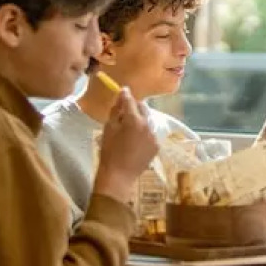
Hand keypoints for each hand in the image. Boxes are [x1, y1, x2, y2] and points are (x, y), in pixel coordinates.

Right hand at [95, 89, 158, 204]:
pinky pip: (150, 133)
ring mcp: (154, 136)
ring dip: (140, 119)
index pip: (130, 101)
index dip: (125, 94)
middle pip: (143, 108)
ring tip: (129, 126)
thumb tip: (120, 99)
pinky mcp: (156, 146)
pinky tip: (135, 139)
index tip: (122, 90)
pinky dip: (143, 132)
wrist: (119, 175)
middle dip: (134, 106)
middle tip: (125, 109)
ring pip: (148, 121)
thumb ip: (115, 111)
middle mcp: (148, 126)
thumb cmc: (109, 152)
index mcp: (134, 120)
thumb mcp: (108, 129)